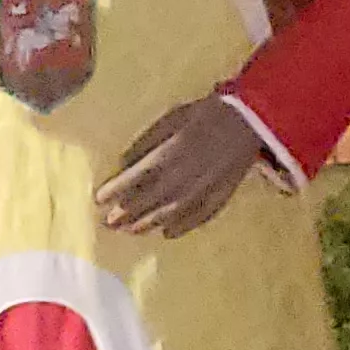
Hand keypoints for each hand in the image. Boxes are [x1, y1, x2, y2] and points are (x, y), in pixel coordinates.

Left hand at [97, 98, 271, 237]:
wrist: (250, 120)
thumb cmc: (204, 115)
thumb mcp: (170, 119)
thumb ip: (146, 143)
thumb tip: (124, 163)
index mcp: (168, 155)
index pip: (135, 179)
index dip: (115, 191)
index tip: (99, 199)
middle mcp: (183, 178)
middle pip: (149, 201)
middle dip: (127, 213)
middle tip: (108, 223)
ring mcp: (203, 190)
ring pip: (170, 213)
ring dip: (148, 224)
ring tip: (131, 232)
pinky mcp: (221, 196)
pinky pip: (198, 217)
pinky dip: (182, 227)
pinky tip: (167, 234)